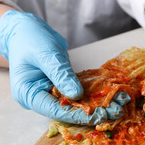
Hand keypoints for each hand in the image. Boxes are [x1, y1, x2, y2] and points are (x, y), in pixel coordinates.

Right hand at [0, 10, 129, 124]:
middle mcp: (39, 98)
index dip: (78, 115)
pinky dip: (94, 94)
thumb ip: (61, 75)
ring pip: (76, 103)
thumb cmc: (30, 39)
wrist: (26, 29)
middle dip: (92, 112)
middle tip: (116, 111)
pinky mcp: (62, 86)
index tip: (99, 115)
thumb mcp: (46, 54)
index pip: (55, 110)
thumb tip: (77, 95)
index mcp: (28, 94)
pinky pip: (78, 92)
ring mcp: (51, 93)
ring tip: (119, 104)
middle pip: (67, 111)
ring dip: (97, 104)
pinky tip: (112, 95)